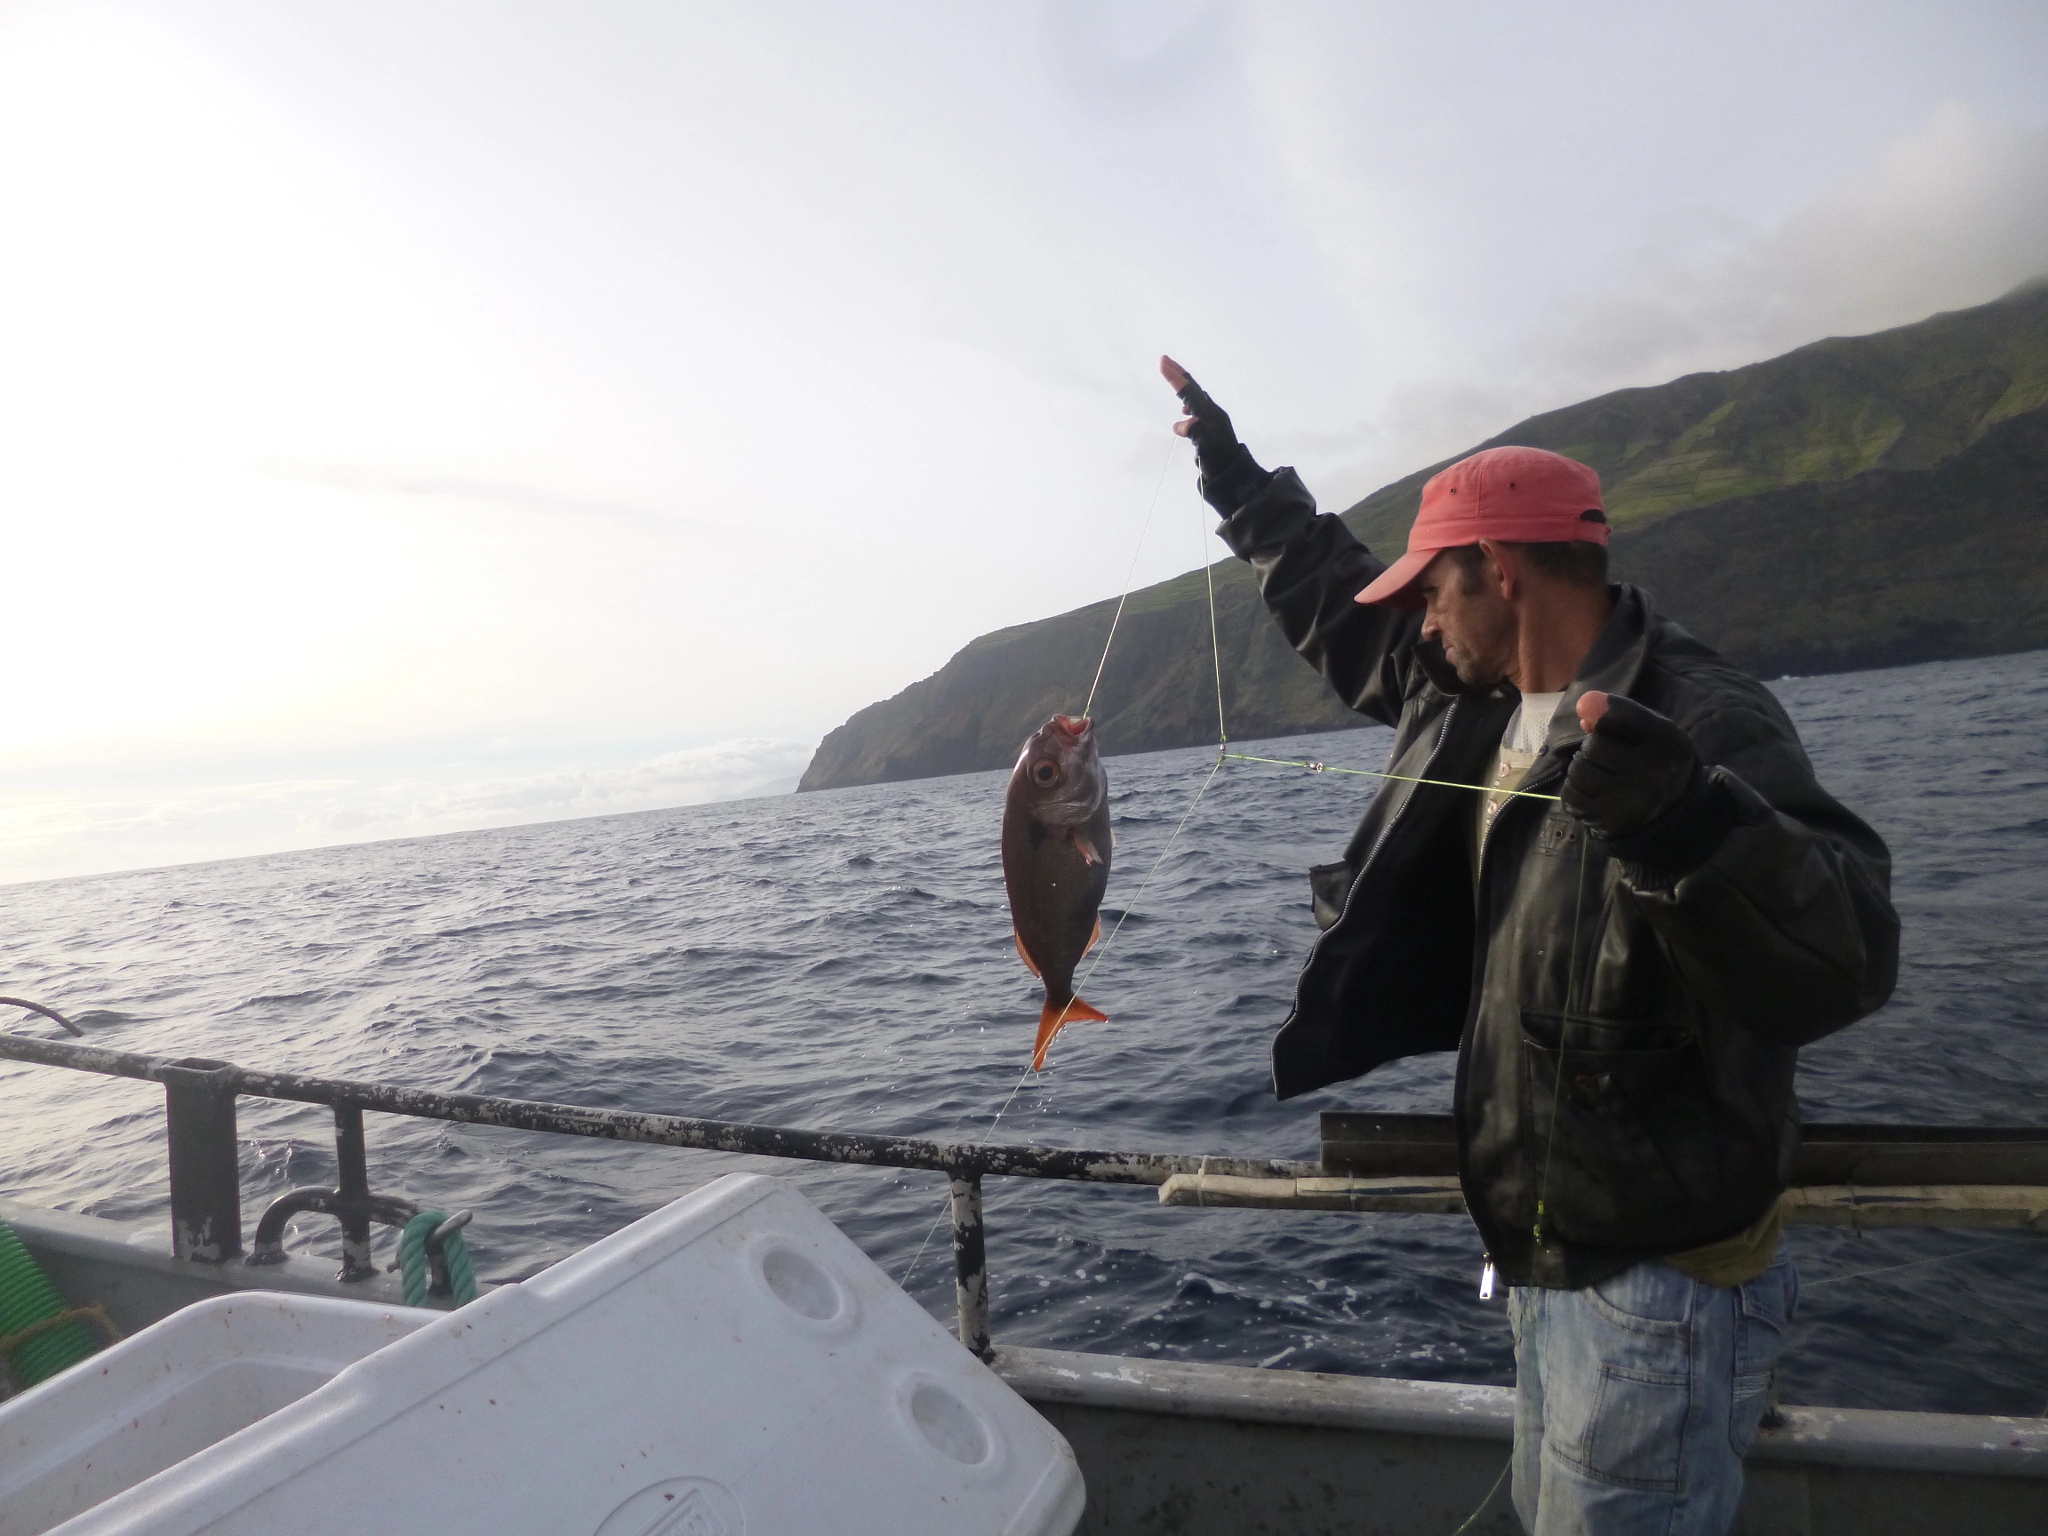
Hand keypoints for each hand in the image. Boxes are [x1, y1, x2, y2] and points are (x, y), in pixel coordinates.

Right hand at [1159, 355, 1243, 474]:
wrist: (1233, 476)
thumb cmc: (1219, 463)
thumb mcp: (1206, 449)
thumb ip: (1194, 432)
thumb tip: (1180, 424)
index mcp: (1211, 416)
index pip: (1190, 394)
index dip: (1176, 379)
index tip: (1162, 364)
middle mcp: (1212, 414)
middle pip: (1194, 390)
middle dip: (1179, 374)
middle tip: (1164, 360)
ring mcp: (1212, 421)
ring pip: (1195, 397)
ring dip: (1183, 386)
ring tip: (1172, 376)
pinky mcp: (1210, 429)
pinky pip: (1197, 409)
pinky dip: (1187, 402)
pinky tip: (1183, 411)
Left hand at [1562, 692, 1700, 841]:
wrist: (1671, 810)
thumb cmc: (1656, 760)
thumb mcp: (1650, 731)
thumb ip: (1620, 713)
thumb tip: (1583, 706)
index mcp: (1665, 743)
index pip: (1618, 715)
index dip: (1602, 715)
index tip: (1601, 721)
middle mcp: (1650, 773)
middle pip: (1593, 747)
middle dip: (1591, 747)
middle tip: (1601, 754)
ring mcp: (1628, 801)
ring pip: (1578, 772)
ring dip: (1580, 768)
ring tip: (1596, 772)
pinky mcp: (1609, 821)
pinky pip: (1571, 797)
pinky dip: (1574, 791)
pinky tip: (1591, 791)